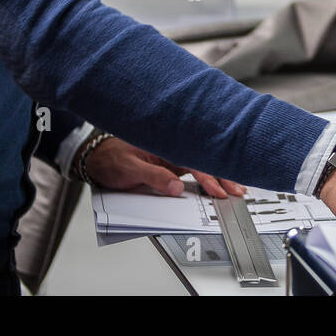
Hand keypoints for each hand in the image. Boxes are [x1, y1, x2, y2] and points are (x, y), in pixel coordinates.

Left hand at [82, 137, 246, 198]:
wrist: (96, 158)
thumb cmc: (110, 157)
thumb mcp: (128, 168)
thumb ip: (152, 176)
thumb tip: (175, 187)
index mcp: (166, 144)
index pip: (194, 161)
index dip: (209, 176)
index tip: (219, 190)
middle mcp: (173, 149)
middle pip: (204, 161)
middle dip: (223, 175)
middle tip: (239, 190)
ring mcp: (173, 158)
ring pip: (202, 166)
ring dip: (218, 177)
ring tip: (235, 188)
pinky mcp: (170, 167)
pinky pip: (192, 172)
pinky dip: (206, 179)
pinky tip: (217, 186)